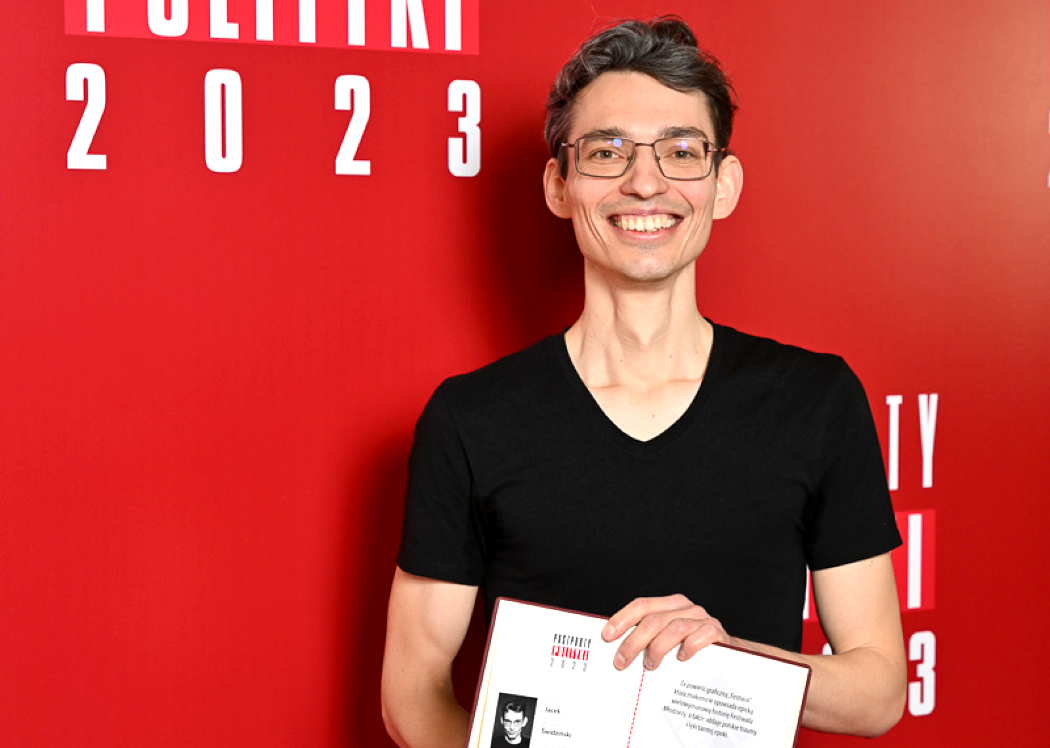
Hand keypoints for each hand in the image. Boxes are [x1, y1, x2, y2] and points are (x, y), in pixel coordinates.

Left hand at [601, 594, 731, 670]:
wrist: (731, 655)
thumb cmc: (693, 650)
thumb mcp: (668, 641)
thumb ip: (648, 640)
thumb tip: (618, 651)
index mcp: (669, 606)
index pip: (642, 605)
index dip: (622, 618)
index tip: (607, 635)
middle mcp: (685, 608)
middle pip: (654, 619)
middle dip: (633, 641)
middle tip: (622, 661)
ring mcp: (702, 619)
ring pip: (674, 627)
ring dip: (658, 647)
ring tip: (650, 664)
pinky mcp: (717, 632)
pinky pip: (701, 635)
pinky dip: (689, 646)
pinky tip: (681, 658)